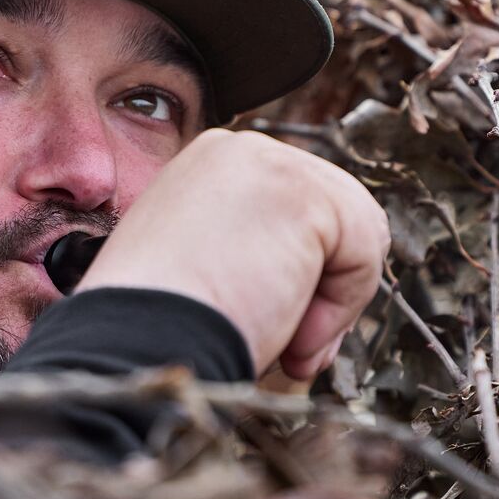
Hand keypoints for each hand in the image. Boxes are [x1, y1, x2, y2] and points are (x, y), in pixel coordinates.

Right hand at [75, 129, 390, 379]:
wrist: (134, 348)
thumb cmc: (161, 331)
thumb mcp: (206, 271)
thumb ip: (257, 251)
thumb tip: (317, 273)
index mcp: (208, 168)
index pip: (298, 214)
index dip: (299, 279)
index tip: (263, 326)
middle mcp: (239, 150)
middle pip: (337, 218)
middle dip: (322, 291)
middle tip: (286, 346)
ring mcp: (270, 162)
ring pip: (357, 235)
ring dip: (329, 305)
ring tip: (282, 340)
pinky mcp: (302, 192)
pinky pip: (364, 253)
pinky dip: (339, 308)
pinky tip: (287, 329)